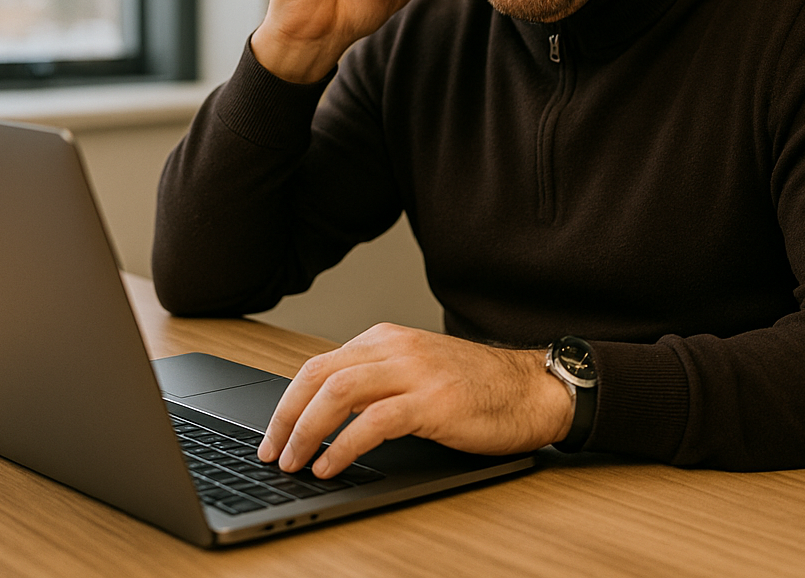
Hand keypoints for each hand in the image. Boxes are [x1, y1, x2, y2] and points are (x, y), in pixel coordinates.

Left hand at [256, 323, 573, 476]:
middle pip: (318, 375)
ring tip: (295, 461)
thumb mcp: (417, 372)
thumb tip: (326, 417)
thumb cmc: (479, 388)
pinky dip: (343, 446)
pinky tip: (332, 465)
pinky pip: (373, 422)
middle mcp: (396, 348)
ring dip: (306, 431)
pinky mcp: (433, 401)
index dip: (287, 402)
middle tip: (272, 452)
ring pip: (338, 393)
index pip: (318, 365)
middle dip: (286, 417)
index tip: (274, 434)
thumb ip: (377, 382)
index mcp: (386, 339)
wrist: (532, 390)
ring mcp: (415, 372)